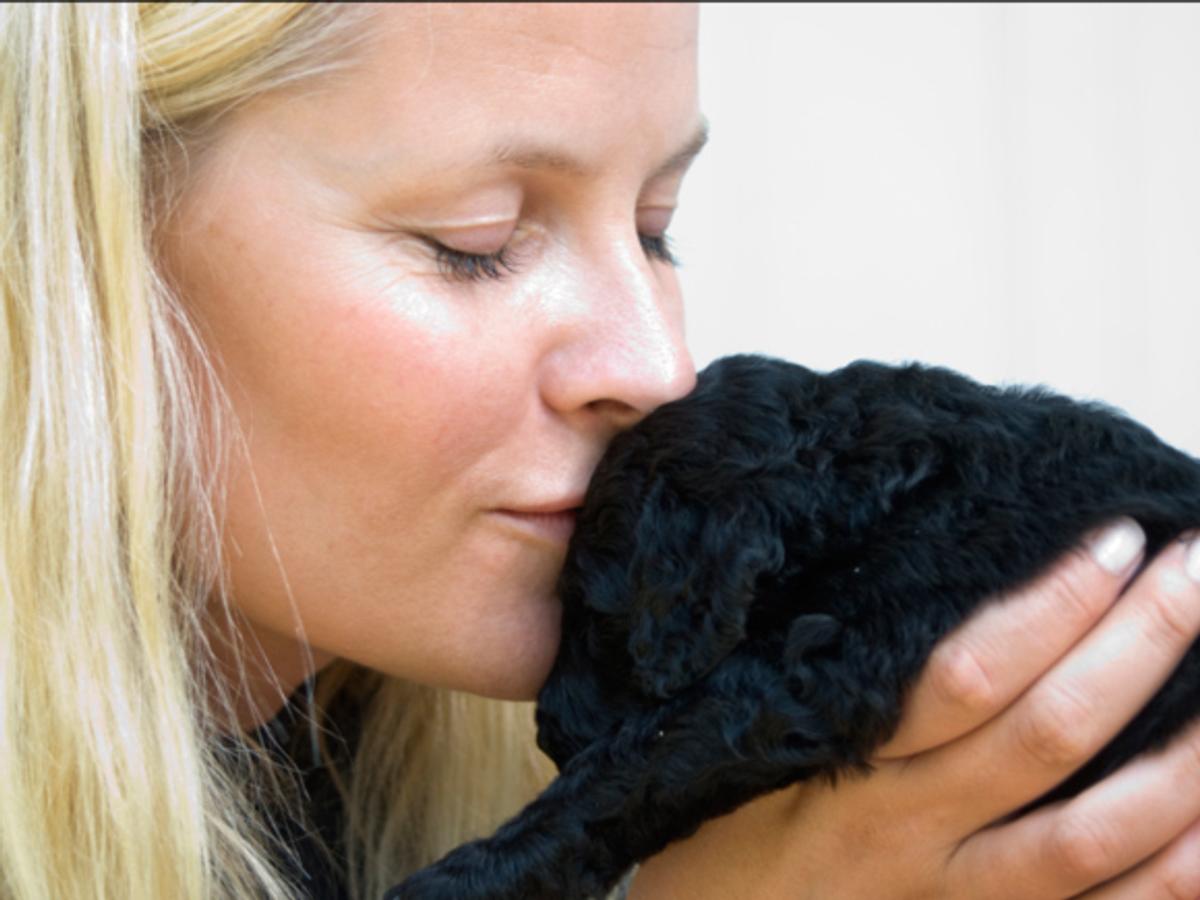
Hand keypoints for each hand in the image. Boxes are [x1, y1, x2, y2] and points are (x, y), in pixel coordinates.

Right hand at [629, 521, 1199, 898]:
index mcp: (844, 771)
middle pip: (1047, 738)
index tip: (1112, 540)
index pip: (965, 677)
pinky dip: (1176, 872)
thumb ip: (833, 692)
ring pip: (1096, 837)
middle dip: (1137, 646)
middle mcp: (909, 836)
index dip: (1047, 607)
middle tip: (1198, 566)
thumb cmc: (720, 843)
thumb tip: (925, 601)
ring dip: (1183, 760)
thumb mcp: (748, 754)